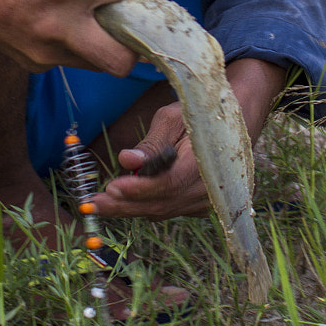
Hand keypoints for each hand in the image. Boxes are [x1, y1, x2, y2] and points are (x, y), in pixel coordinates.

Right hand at [0, 0, 156, 74]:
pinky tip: (58, 25)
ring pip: (100, 65)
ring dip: (106, 44)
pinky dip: (77, 46)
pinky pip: (73, 61)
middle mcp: (60, 26)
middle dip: (134, 44)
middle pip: (123, 61)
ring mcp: (47, 52)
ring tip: (92, 20)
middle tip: (126, 23)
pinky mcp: (36, 66)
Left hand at [96, 102, 210, 218]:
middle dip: (125, 205)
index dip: (139, 189)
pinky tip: (127, 198)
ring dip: (131, 208)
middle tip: (93, 203)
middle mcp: (211, 187)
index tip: (111, 188)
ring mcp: (208, 201)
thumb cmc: (199, 114)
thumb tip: (126, 160)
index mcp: (207, 161)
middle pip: (162, 204)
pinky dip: (146, 206)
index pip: (169, 183)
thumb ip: (150, 143)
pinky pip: (169, 210)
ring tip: (103, 202)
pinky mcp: (201, 206)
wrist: (231, 124)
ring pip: (163, 211)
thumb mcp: (173, 119)